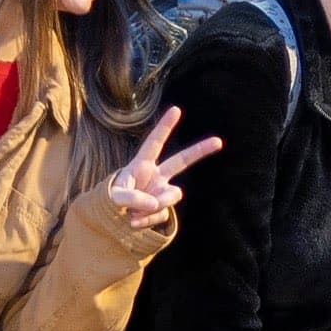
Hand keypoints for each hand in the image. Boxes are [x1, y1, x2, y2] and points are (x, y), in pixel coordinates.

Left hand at [107, 106, 223, 228]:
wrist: (114, 218)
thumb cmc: (112, 199)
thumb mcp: (115, 196)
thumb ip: (131, 197)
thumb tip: (154, 203)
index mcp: (142, 165)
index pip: (154, 143)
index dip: (165, 126)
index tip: (176, 109)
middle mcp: (156, 176)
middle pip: (181, 161)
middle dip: (199, 150)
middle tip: (218, 141)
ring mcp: (161, 192)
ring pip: (171, 196)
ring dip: (153, 206)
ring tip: (132, 212)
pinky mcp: (163, 209)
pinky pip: (161, 214)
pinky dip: (146, 220)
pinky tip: (132, 220)